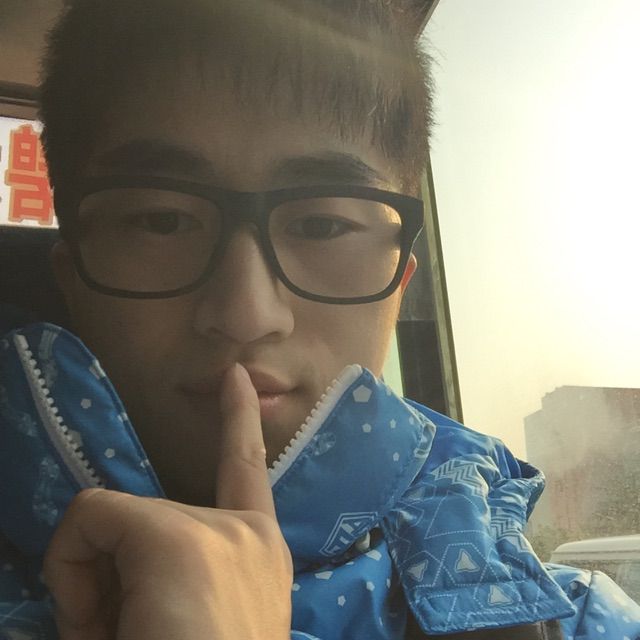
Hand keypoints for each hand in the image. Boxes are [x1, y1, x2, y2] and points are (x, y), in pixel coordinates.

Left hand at [43, 363, 292, 639]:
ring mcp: (213, 531)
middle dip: (114, 572)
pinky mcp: (173, 537)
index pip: (248, 471)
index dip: (240, 420)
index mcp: (258, 552)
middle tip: (120, 636)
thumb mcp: (199, 615)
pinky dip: (73, 567)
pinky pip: (92, 519)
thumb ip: (171, 573)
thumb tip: (110, 562)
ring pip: (113, 521)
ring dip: (94, 582)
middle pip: (146, 516)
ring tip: (119, 638)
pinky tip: (100, 625)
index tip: (236, 376)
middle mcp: (246, 534)